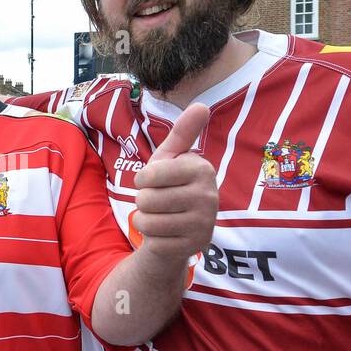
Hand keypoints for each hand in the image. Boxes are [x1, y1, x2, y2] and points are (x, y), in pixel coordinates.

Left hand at [130, 103, 216, 261]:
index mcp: (202, 169)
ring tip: (160, 217)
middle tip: (158, 202)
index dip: (142, 179)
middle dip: (143, 202)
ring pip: (148, 221)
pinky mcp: (196, 246)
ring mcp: (204, 223)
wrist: (178, 228)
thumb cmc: (170, 187)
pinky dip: (152, 238)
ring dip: (145, 220)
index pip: (150, 174)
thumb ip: (183, 132)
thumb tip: (201, 105)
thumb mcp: (171, 158)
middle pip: (147, 200)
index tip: (152, 181)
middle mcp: (209, 196)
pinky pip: (154, 241)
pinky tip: (166, 234)